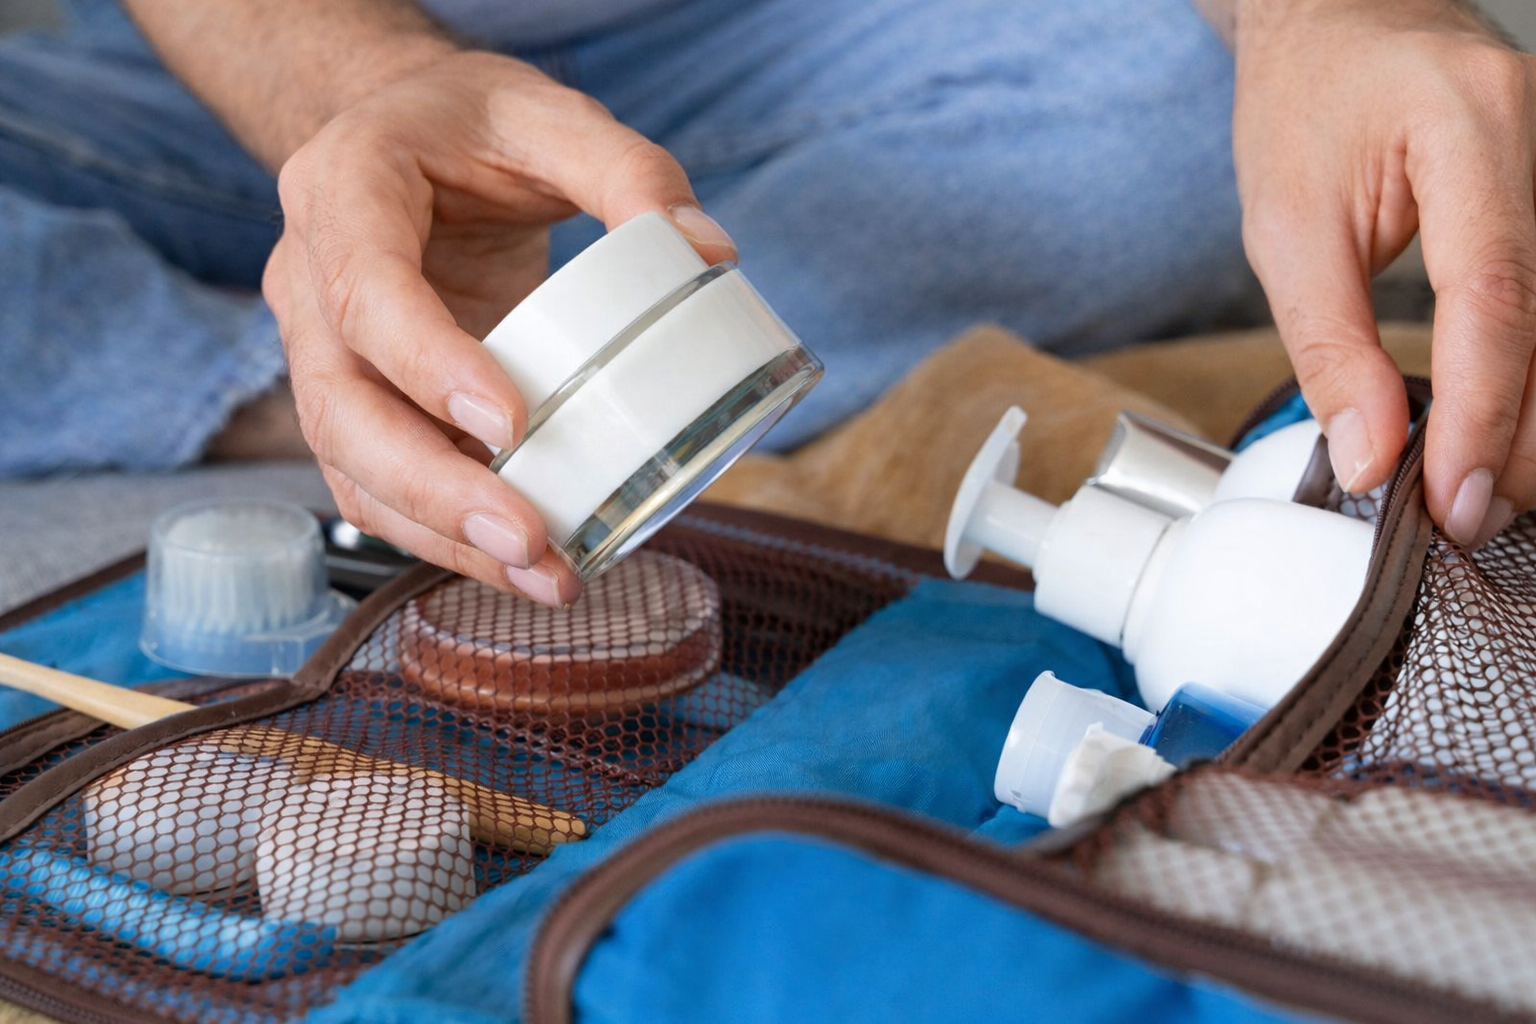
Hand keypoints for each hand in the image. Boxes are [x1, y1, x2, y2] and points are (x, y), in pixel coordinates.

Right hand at [263, 51, 736, 602]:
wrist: (402, 133)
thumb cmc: (469, 122)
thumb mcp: (551, 114)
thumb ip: (629, 170)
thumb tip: (710, 255)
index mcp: (342, 189)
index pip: (367, 291)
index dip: (428, 365)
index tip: (511, 424)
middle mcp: (309, 280)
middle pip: (341, 408)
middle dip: (434, 490)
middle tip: (531, 542)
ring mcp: (324, 350)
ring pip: (352, 466)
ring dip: (443, 537)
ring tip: (546, 580)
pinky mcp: (361, 399)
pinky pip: (382, 482)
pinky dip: (446, 535)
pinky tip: (523, 565)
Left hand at [1230, 0, 1535, 546]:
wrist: (1335, 21)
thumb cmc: (1303, 103)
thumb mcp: (1287, 224)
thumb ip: (1329, 343)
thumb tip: (1370, 455)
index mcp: (1472, 127)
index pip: (1494, 293)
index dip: (1480, 411)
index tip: (1449, 497)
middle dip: (1515, 436)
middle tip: (1466, 517)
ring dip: (1529, 420)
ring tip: (1479, 492)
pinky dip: (1528, 376)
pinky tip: (1498, 431)